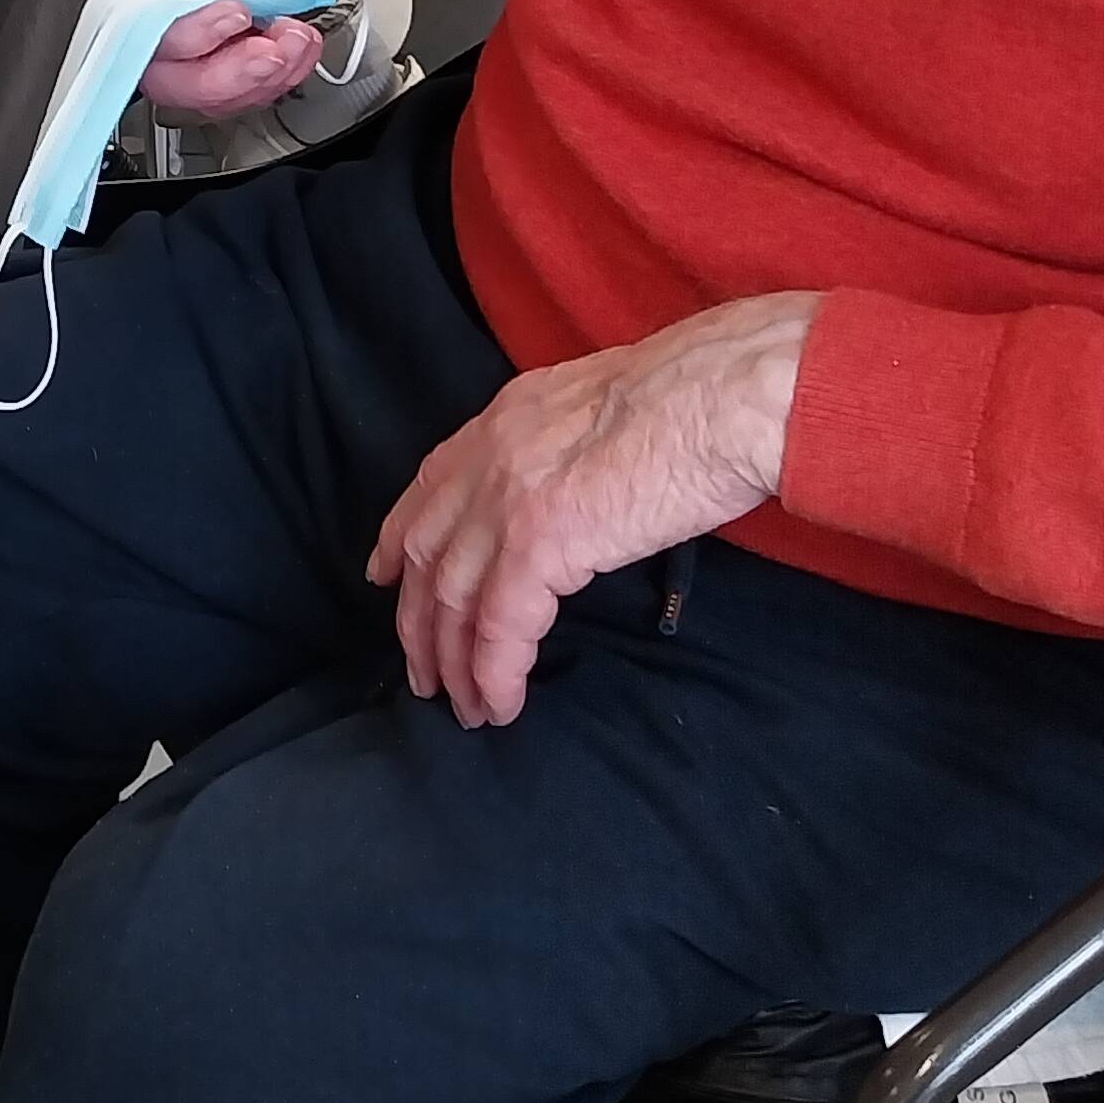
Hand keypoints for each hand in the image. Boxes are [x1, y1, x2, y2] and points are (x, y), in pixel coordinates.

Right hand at [87, 0, 316, 114]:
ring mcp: (190, 16)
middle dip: (221, 75)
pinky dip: (276, 71)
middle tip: (267, 51)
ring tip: (292, 41)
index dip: (180, 36)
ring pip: (202, 85)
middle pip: (161, 70)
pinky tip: (297, 42)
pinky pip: (239, 75)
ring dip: (255, 78)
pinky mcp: (229, 29)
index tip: (233, 14)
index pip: (130, 21)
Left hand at [367, 293, 814, 727]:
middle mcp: (490, 458)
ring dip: (453, 661)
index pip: (429, 485)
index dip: (398, 538)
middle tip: (423, 674)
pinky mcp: (538, 545)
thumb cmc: (694, 397)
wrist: (720, 395)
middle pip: (427, 552)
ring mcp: (507, 500)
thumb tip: (577, 488)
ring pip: (451, 597)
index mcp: (505, 419)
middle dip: (417, 621)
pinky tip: (501, 704)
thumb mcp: (601, 405)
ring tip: (465, 707)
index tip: (383, 577)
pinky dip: (494, 673)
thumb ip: (566, 446)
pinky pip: (499, 627)